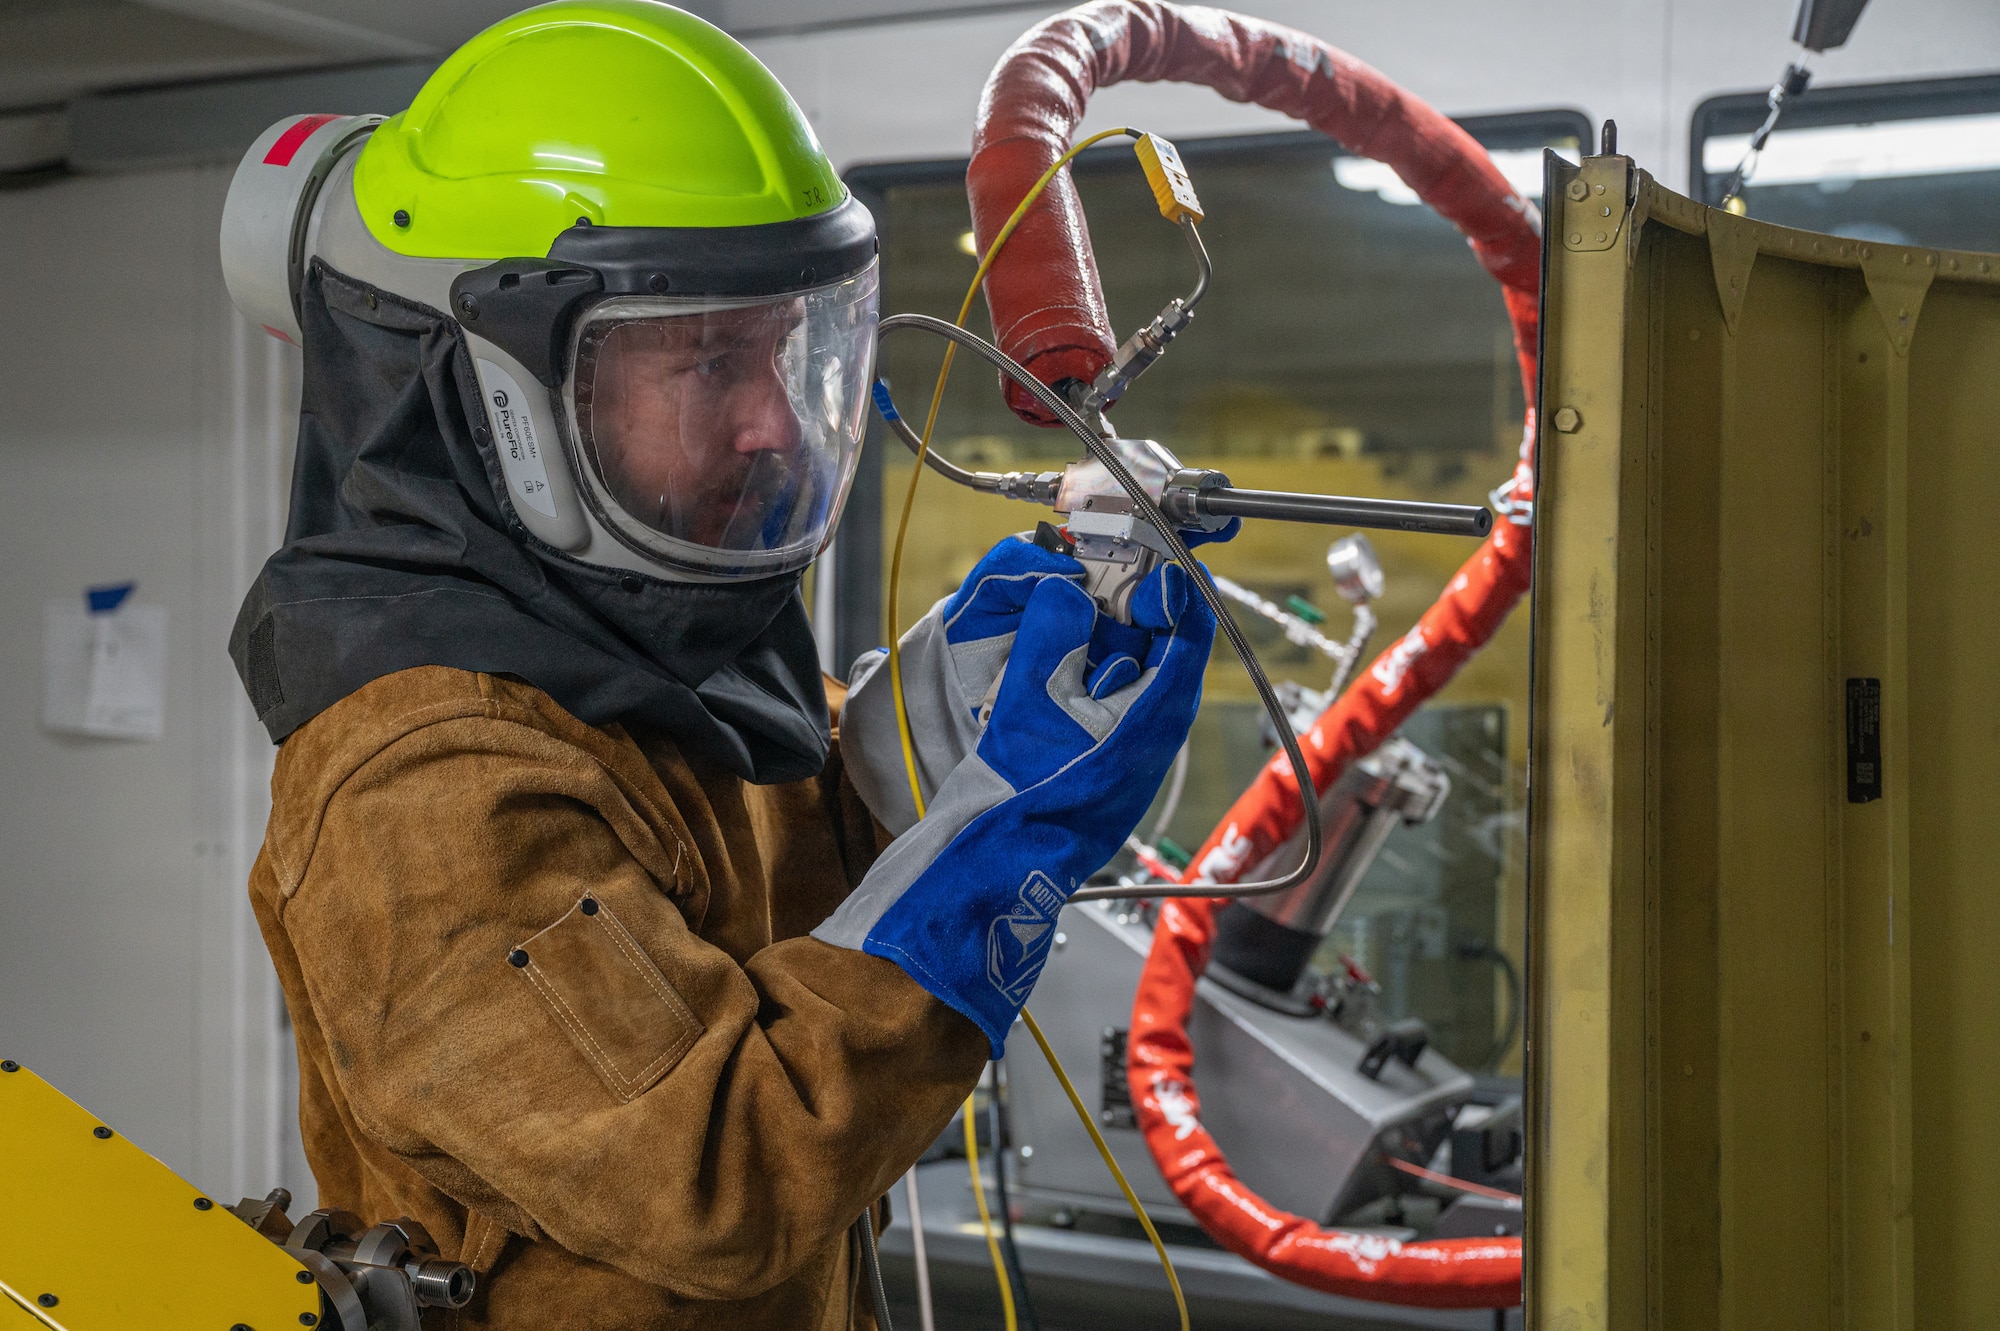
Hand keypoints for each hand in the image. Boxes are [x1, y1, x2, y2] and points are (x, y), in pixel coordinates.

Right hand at [816, 560, 1214, 1051]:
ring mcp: (1121, 759)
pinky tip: (1050, 648)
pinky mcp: (1090, 769)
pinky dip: (1082, 666)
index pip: (1188, 638)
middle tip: (1098, 562)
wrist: (982, 886)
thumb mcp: (1028, 706)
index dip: (1170, 586)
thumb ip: (1050, 639)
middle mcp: (1148, 743)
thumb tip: (1063, 590)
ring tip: (1071, 592)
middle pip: (1160, 651)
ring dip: (1104, 630)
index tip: (1146, 550)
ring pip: (1130, 674)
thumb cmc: (1010, 811)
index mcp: (1151, 727)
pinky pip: (1101, 700)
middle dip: (1132, 602)